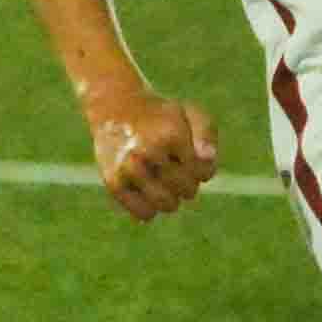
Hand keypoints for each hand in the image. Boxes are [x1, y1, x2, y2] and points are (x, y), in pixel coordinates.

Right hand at [81, 82, 218, 220]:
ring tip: (161, 182)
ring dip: (170, 199)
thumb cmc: (160, 116)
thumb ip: (206, 134)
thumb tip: (207, 160)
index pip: (203, 173)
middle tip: (173, 168)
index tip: (188, 156)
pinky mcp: (114, 182)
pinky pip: (144, 214)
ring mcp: (130, 167)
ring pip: (167, 205)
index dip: (201, 169)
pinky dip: (150, 210)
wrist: (114, 107)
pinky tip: (146, 192)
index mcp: (171, 134)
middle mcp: (149, 150)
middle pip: (188, 191)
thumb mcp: (189, 113)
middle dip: (186, 183)